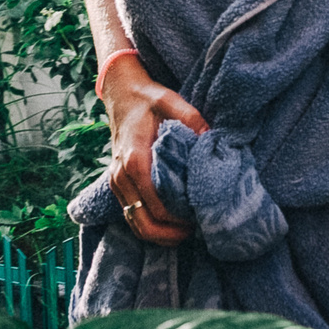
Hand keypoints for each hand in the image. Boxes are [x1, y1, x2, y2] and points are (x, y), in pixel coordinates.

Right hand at [100, 50, 206, 245]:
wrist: (120, 94)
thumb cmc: (147, 99)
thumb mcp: (170, 100)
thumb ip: (192, 119)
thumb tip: (212, 140)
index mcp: (135, 158)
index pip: (156, 204)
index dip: (179, 218)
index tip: (201, 215)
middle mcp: (121, 175)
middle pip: (143, 222)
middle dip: (170, 234)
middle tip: (195, 230)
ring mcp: (116, 182)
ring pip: (135, 223)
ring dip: (159, 233)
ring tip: (185, 230)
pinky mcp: (116, 184)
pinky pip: (130, 215)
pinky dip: (149, 225)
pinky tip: (170, 222)